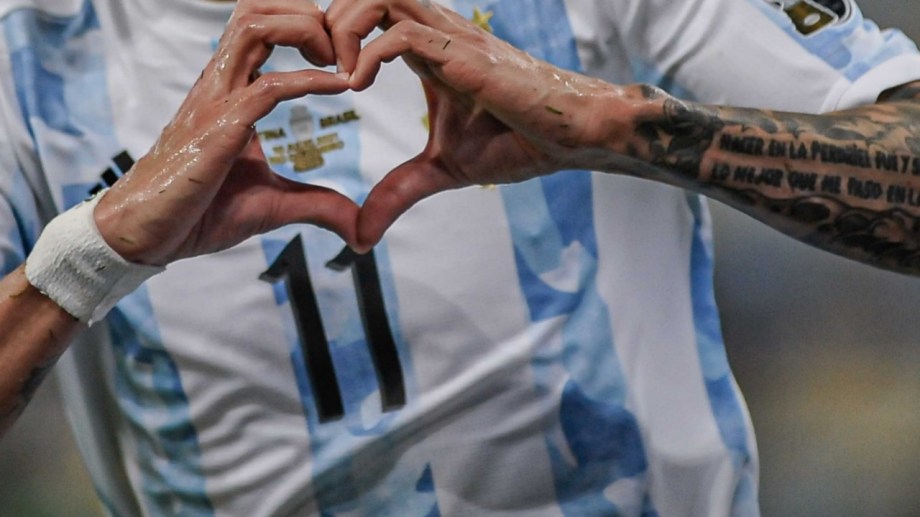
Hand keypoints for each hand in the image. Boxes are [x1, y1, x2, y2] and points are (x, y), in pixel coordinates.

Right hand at [94, 0, 358, 265]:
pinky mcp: (218, 128)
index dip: (303, 27)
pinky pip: (268, 86)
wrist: (146, 236)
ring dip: (303, 29)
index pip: (261, 28)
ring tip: (336, 58)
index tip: (342, 55)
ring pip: (254, 26)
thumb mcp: (273, 205)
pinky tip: (340, 86)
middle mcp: (220, 85)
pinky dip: (310, 80)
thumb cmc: (198, 213)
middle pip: (255, 9)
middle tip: (339, 46)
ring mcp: (215, 101)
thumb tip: (356, 225)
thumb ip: (316, 204)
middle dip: (303, 12)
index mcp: (230, 92)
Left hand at [325, 0, 631, 249]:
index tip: (314, 74)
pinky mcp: (465, 56)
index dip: (332, 33)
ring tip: (334, 73)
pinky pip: (404, 34)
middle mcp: (435, 33)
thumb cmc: (518, 141)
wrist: (572, 137)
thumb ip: (399, 192)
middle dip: (326, 20)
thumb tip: (361, 235)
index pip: (367, 10)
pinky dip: (369, 55)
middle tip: (311, 65)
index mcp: (426, 50)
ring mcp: (450, 39)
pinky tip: (357, 87)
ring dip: (343, 28)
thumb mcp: (442, 170)